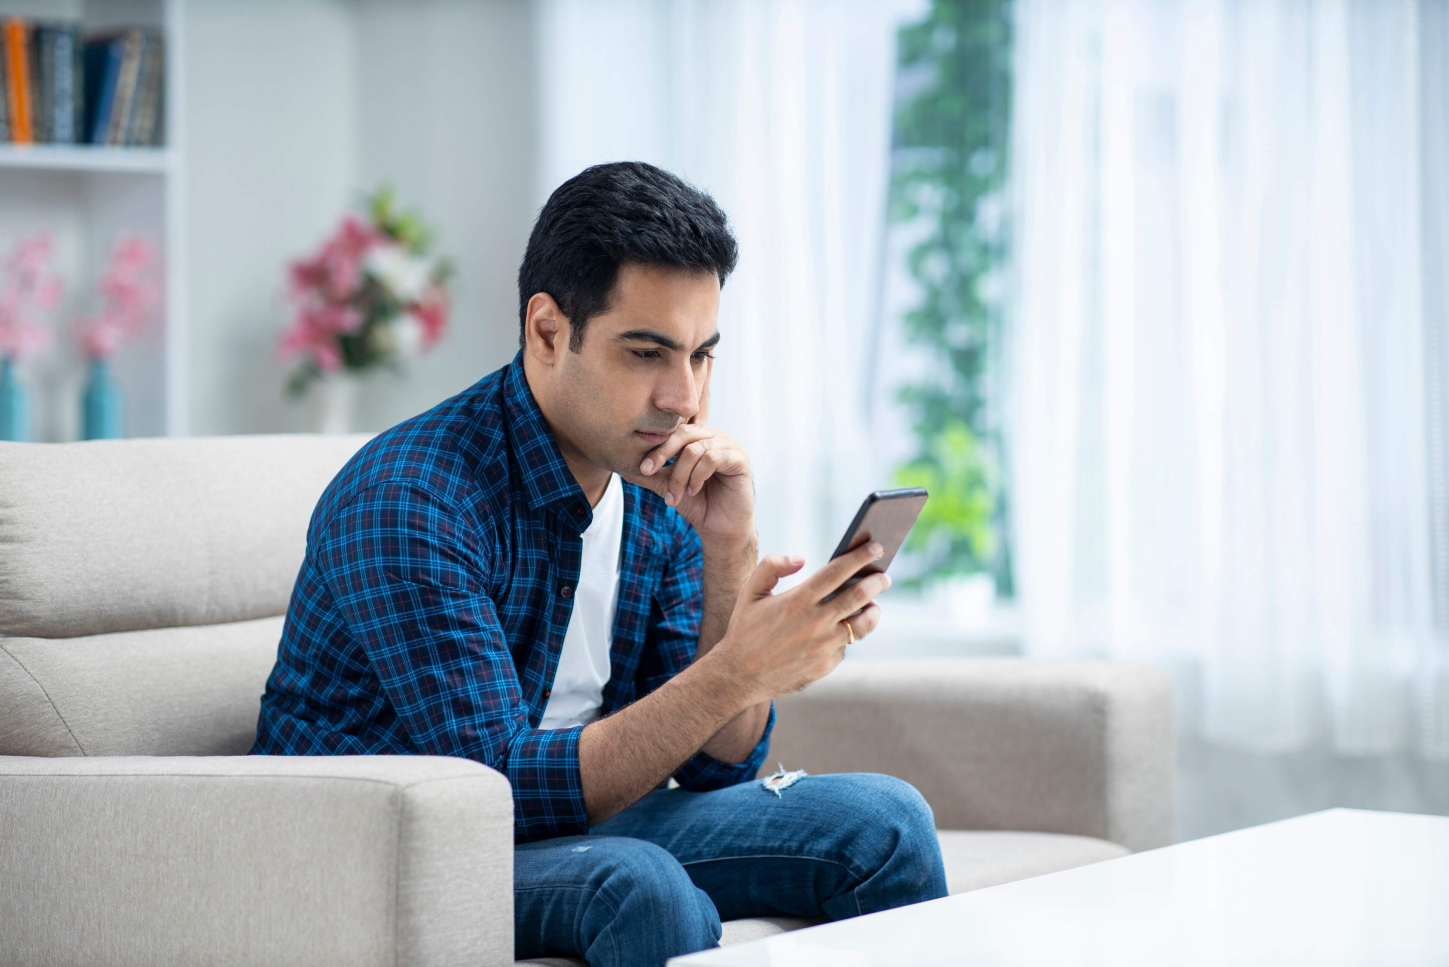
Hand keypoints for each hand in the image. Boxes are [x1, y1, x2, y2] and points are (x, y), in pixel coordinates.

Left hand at [621, 375, 754, 546]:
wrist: (719, 528)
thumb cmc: (696, 503)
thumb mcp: (667, 486)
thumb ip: (649, 474)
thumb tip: (620, 466)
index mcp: (698, 437)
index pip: (673, 430)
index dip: (656, 446)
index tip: (641, 467)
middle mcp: (714, 435)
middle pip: (682, 434)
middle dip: (662, 454)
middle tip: (647, 472)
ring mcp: (729, 445)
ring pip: (695, 450)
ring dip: (680, 475)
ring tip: (674, 496)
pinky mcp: (740, 458)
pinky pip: (712, 458)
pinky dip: (697, 476)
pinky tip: (693, 490)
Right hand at [706, 540, 889, 702]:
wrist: (739, 675)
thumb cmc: (745, 629)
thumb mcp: (750, 591)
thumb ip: (772, 566)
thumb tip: (802, 558)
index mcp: (798, 600)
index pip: (838, 572)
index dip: (860, 557)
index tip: (876, 547)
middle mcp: (814, 622)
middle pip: (859, 596)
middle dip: (878, 582)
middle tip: (884, 577)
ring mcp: (823, 646)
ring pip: (863, 624)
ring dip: (873, 610)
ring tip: (873, 604)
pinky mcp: (826, 665)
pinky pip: (845, 646)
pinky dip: (848, 635)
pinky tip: (843, 630)